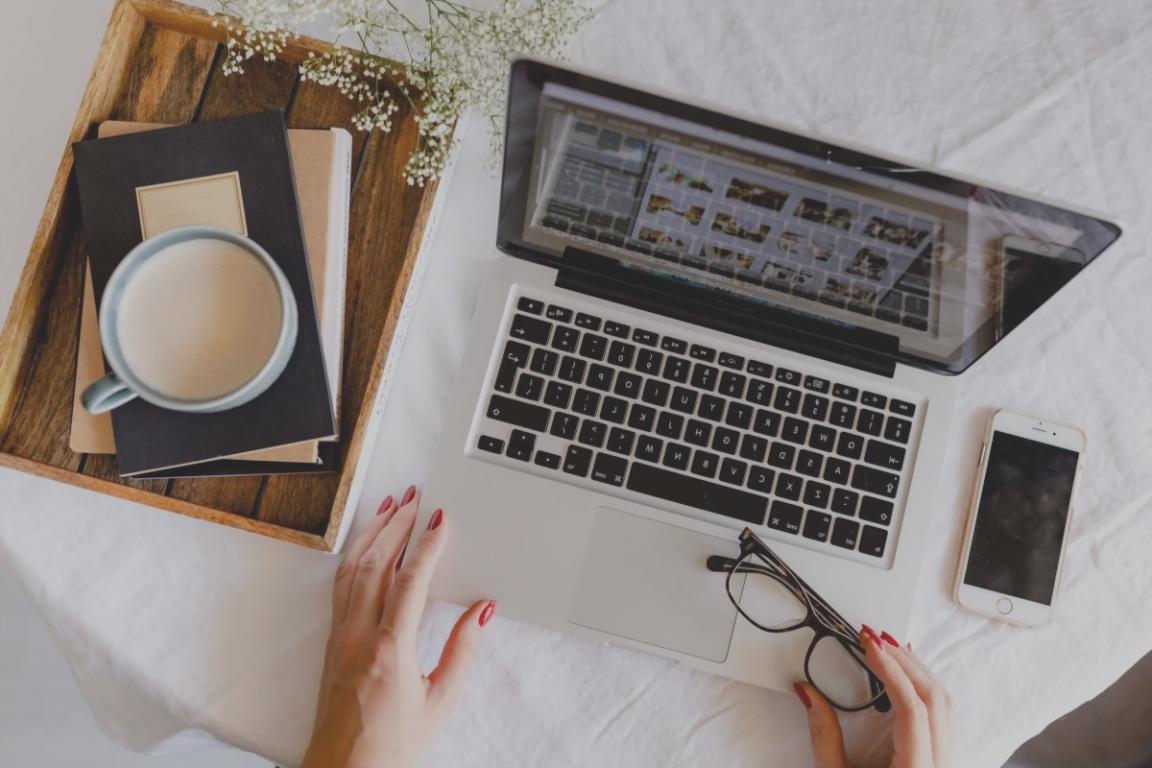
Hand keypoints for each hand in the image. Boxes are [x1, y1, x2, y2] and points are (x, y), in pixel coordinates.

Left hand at [301, 487, 495, 767]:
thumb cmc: (391, 745)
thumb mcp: (441, 700)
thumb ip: (463, 650)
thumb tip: (483, 609)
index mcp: (389, 650)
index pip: (409, 582)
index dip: (427, 545)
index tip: (441, 518)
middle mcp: (358, 636)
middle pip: (376, 563)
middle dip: (397, 524)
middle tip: (415, 496)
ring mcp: (341, 635)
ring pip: (353, 569)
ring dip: (372, 532)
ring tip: (390, 506)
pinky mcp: (333, 640)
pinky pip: (342, 585)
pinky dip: (355, 555)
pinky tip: (366, 543)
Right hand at [795, 626, 952, 767]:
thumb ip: (823, 737)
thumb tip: (807, 692)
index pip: (913, 709)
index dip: (893, 671)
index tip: (870, 644)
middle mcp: (939, 767)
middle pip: (936, 699)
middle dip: (905, 662)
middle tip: (874, 637)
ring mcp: (945, 765)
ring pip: (946, 706)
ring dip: (918, 672)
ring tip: (890, 650)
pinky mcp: (941, 762)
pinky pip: (945, 717)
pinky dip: (925, 690)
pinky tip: (906, 678)